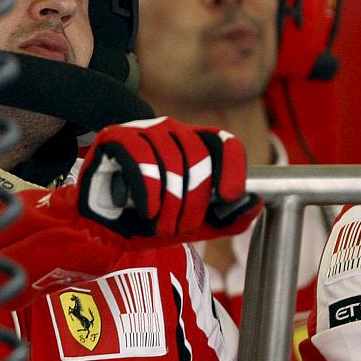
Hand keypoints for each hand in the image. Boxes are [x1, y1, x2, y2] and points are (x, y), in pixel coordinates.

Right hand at [77, 117, 258, 243]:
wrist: (104, 230)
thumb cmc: (150, 222)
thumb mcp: (197, 224)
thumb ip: (229, 217)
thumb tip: (255, 203)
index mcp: (193, 143)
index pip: (222, 142)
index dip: (232, 167)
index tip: (230, 196)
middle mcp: (170, 130)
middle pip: (198, 158)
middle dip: (193, 201)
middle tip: (183, 228)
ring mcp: (142, 130)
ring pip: (170, 163)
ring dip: (169, 204)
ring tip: (161, 225)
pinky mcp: (114, 137)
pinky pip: (140, 161)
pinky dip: (148, 193)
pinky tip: (146, 211)